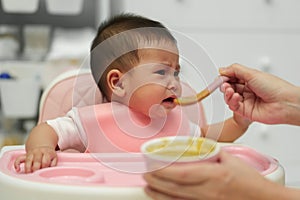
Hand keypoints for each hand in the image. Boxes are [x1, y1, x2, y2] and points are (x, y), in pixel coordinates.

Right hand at [14, 146, 56, 172]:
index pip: (45, 162)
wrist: (43, 146)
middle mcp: (38, 152)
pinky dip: (17, 164)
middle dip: (36, 169)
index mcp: (47, 153)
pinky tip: (18, 169)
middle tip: (36, 174)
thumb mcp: (54, 158)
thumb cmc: (49, 154)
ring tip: (29, 174)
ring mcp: (31, 153)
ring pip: (28, 161)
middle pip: (36, 161)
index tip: (44, 172)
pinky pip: (19, 159)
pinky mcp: (25, 155)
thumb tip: (50, 170)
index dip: (44, 168)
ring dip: (28, 169)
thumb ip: (53, 164)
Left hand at [143, 151, 279, 199]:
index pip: (183, 174)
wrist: (262, 199)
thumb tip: (195, 145)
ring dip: (159, 195)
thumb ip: (211, 152)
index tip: (152, 166)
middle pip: (175, 188)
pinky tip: (163, 199)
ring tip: (147, 187)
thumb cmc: (249, 181)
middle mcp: (208, 192)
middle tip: (145, 174)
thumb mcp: (230, 158)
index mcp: (214, 176)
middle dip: (156, 182)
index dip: (164, 171)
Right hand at [219, 63, 299, 124]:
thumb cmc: (275, 87)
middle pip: (229, 87)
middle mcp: (247, 90)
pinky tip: (237, 97)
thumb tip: (222, 69)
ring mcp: (246, 101)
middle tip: (224, 84)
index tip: (220, 76)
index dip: (225, 77)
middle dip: (225, 85)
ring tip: (230, 90)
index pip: (232, 77)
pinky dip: (232, 101)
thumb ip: (235, 70)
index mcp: (250, 80)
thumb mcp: (252, 73)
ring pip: (229, 97)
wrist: (284, 103)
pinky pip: (233, 106)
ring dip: (227, 93)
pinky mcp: (245, 111)